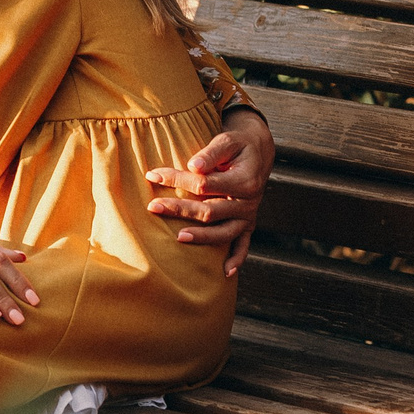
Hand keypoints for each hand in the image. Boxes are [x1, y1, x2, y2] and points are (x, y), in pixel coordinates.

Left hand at [146, 106, 270, 275]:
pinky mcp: (248, 225)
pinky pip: (243, 246)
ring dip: (201, 237)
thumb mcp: (228, 140)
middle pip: (210, 211)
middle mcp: (249, 202)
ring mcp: (249, 216)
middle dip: (180, 209)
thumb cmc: (238, 145)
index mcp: (245, 180)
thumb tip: (192, 166)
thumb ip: (211, 152)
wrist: (259, 152)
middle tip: (153, 206)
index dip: (177, 179)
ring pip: (223, 233)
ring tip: (178, 237)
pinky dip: (236, 260)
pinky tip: (225, 273)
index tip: (153, 175)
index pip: (204, 184)